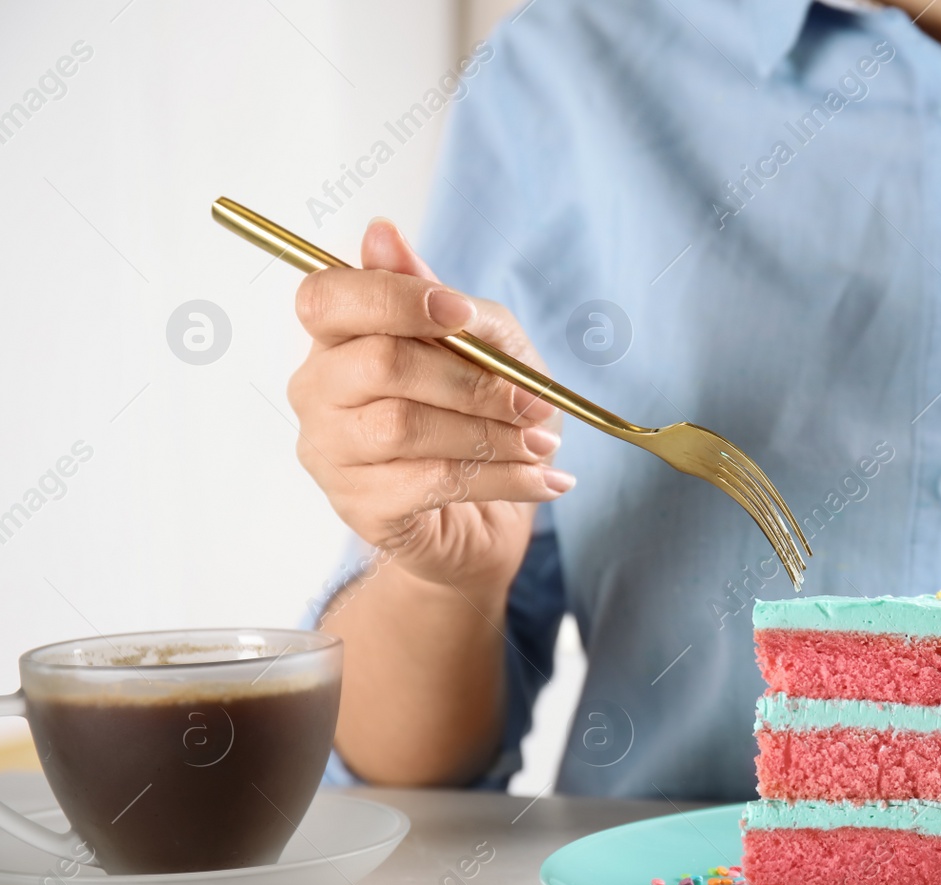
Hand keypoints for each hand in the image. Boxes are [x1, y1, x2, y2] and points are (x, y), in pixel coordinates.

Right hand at [286, 218, 572, 593]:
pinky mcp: (360, 507)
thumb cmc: (480, 417)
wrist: (484, 518)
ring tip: (545, 441)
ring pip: (405, 425)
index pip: (328, 298)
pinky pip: (433, 482)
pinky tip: (545, 477)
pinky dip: (503, 477)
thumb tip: (381, 232)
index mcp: (337, 336)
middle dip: (472, 379)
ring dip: (492, 432)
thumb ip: (444, 302)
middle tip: (535, 400)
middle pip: (379, 363)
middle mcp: (317, 391)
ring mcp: (330, 452)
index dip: (394, 298)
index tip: (461, 313)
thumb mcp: (488, 348)